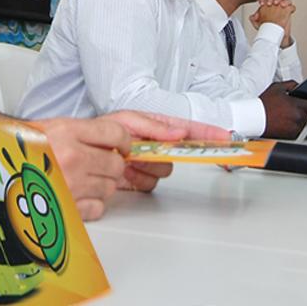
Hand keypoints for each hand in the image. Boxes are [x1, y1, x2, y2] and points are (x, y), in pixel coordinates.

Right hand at [34, 111, 229, 219]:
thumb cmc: (34, 145)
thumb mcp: (67, 126)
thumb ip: (107, 130)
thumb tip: (162, 135)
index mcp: (69, 128)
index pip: (123, 129)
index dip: (154, 132)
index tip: (182, 135)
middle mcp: (68, 153)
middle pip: (121, 161)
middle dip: (126, 164)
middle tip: (121, 162)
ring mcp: (66, 182)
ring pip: (111, 185)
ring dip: (107, 183)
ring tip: (82, 174)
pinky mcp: (64, 206)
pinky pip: (98, 206)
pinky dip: (94, 202)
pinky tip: (78, 192)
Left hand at [102, 111, 230, 192]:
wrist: (82, 152)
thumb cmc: (101, 130)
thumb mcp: (126, 120)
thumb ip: (153, 125)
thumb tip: (179, 131)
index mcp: (158, 128)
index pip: (189, 130)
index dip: (208, 134)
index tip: (225, 137)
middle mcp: (157, 147)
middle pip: (177, 155)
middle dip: (161, 154)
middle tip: (142, 152)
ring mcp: (149, 165)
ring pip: (164, 172)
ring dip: (145, 167)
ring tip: (127, 161)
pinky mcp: (140, 182)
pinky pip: (150, 186)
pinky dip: (137, 180)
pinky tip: (125, 173)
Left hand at [251, 3, 293, 29]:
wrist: (275, 34)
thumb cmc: (266, 28)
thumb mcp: (258, 24)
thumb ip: (254, 19)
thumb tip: (252, 16)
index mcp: (265, 4)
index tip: (261, 4)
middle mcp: (273, 3)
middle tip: (270, 3)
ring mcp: (281, 6)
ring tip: (279, 4)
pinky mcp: (288, 11)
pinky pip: (291, 6)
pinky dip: (290, 6)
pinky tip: (286, 9)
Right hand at [259, 81, 306, 138]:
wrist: (254, 118)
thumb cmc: (263, 104)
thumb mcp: (276, 87)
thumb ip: (291, 84)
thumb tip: (299, 86)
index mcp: (296, 105)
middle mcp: (298, 117)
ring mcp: (295, 128)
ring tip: (304, 118)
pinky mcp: (290, 135)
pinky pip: (302, 132)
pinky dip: (301, 128)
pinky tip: (296, 124)